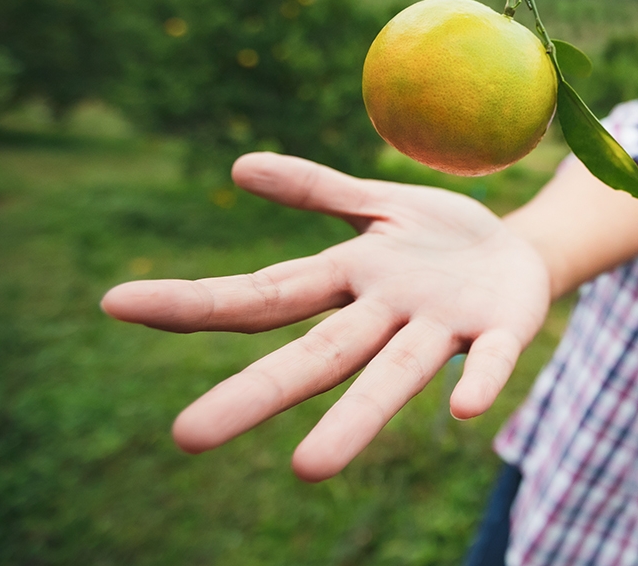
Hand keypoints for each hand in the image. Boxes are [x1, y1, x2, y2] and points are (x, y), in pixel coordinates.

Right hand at [101, 152, 550, 480]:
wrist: (523, 255)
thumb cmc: (439, 238)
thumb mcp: (378, 204)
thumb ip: (317, 190)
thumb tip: (239, 168)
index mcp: (350, 278)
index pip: (265, 294)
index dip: (196, 301)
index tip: (115, 303)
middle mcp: (386, 315)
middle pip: (317, 356)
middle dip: (256, 394)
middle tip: (186, 437)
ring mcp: (442, 329)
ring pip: (393, 375)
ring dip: (355, 420)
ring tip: (307, 469)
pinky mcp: (501, 333)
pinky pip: (488, 360)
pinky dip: (477, 381)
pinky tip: (465, 409)